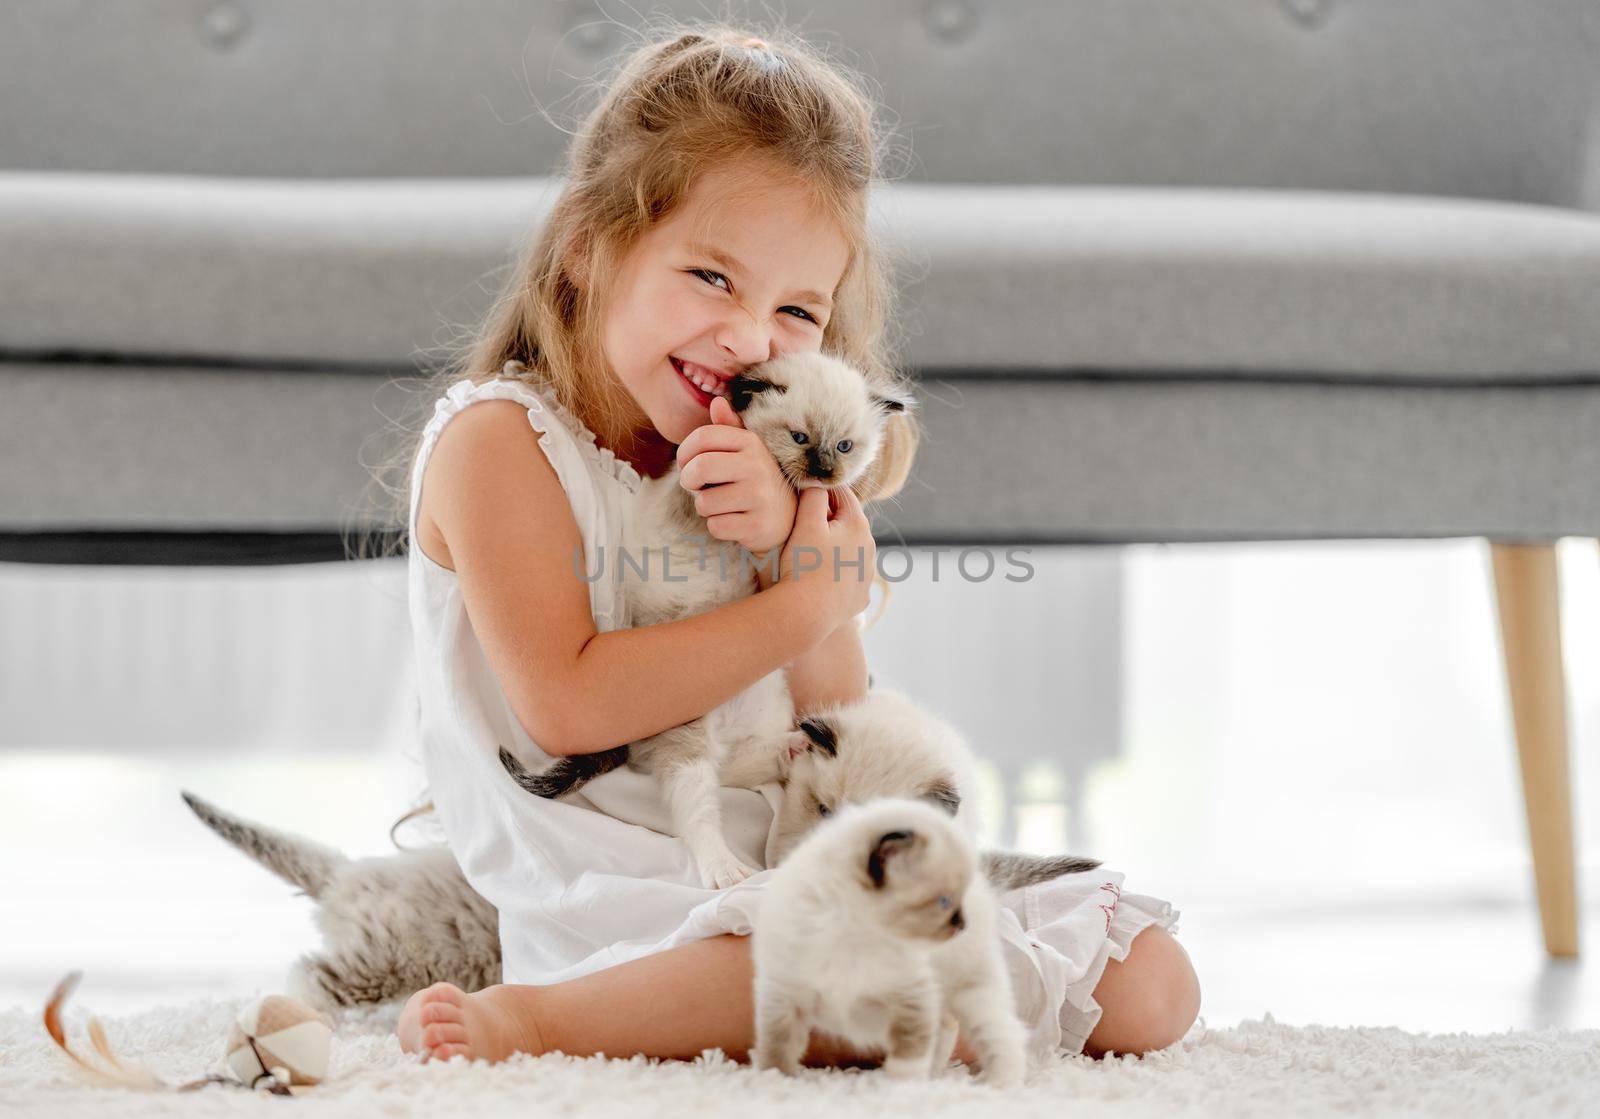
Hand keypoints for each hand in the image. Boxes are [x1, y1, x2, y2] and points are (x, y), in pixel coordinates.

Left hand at [675, 396, 797, 561]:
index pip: (703, 437)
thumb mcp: (747, 452)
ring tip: (721, 504)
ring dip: (705, 507)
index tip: (685, 463)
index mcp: (752, 443)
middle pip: (701, 467)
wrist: (789, 519)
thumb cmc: (757, 481)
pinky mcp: (758, 525)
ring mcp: (760, 497)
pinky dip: (717, 526)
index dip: (685, 452)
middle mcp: (758, 466)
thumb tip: (717, 402)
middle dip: (688, 480)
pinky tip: (733, 521)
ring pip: (704, 502)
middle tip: (694, 485)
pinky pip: (716, 526)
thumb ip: (728, 429)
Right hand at [777, 484, 875, 627]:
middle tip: (802, 527)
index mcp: (858, 524)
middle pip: (848, 523)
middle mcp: (870, 547)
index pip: (842, 494)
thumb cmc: (805, 565)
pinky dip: (836, 574)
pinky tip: (819, 579)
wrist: (808, 612)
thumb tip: (818, 484)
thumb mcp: (806, 522)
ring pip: (850, 550)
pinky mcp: (860, 596)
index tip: (803, 496)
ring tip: (809, 555)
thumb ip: (813, 496)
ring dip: (833, 547)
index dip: (821, 492)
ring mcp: (867, 574)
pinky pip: (848, 577)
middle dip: (828, 521)